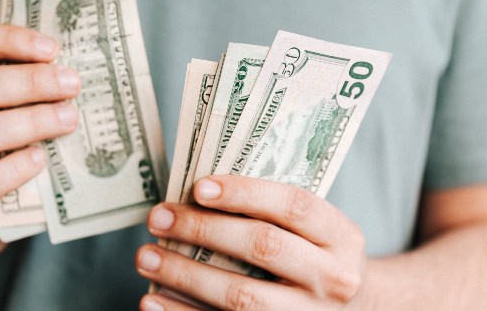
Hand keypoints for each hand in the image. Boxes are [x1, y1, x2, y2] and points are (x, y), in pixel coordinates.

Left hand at [136, 175, 365, 309]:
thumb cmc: (314, 257)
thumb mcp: (315, 231)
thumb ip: (272, 212)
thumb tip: (194, 194)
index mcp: (341, 237)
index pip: (294, 206)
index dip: (245, 193)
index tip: (198, 187)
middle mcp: (333, 278)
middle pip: (263, 247)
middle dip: (203, 230)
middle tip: (158, 219)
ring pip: (241, 296)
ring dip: (185, 275)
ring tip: (145, 257)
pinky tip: (152, 300)